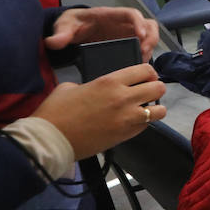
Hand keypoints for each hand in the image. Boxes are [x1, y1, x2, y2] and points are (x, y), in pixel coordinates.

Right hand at [33, 64, 166, 158]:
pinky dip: (143, 123)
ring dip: (155, 108)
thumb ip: (93, 85)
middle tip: (147, 91)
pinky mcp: (125, 136)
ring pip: (159, 111)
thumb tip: (100, 90)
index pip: (145, 70)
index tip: (145, 76)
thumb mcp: (71, 87)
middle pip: (158, 88)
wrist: (50, 139)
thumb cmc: (56, 111)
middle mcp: (123, 98)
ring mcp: (127, 119)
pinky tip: (133, 121)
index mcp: (110, 81)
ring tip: (145, 108)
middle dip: (155, 88)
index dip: (148, 72)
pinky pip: (146, 126)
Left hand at [46, 7, 158, 59]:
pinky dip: (144, 56)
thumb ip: (61, 33)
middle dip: (150, 38)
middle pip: (148, 25)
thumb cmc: (72, 23)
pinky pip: (142, 47)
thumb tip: (54, 42)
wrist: (73, 29)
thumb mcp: (65, 25)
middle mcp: (123, 23)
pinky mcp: (127, 43)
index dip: (139, 23)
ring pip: (149, 36)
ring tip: (142, 62)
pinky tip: (138, 67)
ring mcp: (127, 33)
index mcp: (110, 15)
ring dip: (150, 48)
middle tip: (144, 53)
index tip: (140, 35)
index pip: (131, 14)